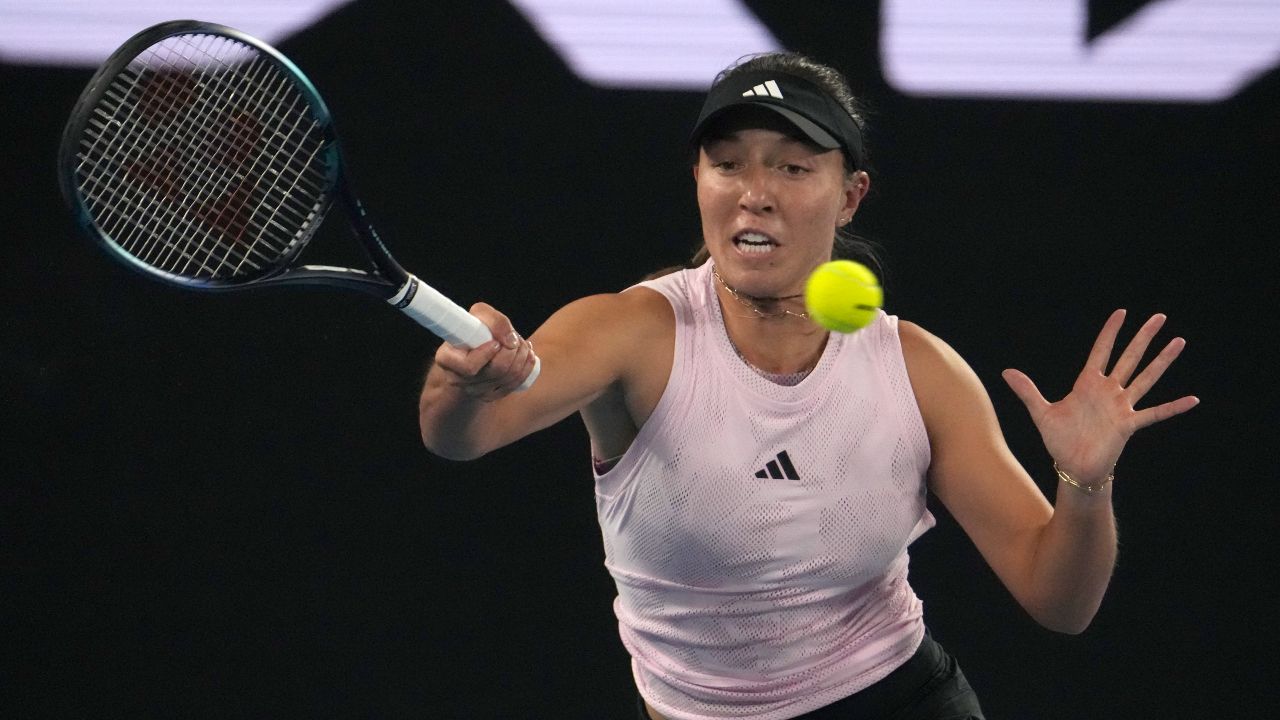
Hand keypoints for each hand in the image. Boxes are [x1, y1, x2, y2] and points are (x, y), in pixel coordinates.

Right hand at [432, 302, 536, 400]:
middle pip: (496, 371)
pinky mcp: (491, 396)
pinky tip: (526, 355)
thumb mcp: (479, 315)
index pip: (470, 366)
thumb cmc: (474, 329)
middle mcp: (458, 379)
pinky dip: (526, 367)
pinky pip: (516, 384)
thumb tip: (511, 341)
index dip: (487, 354)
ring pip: (509, 377)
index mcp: (447, 359)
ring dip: (522, 356)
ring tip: (520, 343)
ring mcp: (474, 391)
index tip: (496, 342)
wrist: (473, 347)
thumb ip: (494, 320)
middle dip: (513, 351)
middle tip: (515, 338)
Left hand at [1001, 309, 1198, 484]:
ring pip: (1145, 378)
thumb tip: (1006, 372)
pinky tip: (1193, 399)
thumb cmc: (1059, 440)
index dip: (1110, 332)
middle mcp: (1108, 391)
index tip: (1121, 312)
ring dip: (1162, 361)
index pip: (1102, 351)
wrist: (1072, 466)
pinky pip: (1155, 413)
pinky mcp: (1128, 425)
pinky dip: (1173, 407)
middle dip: (1143, 337)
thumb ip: (1027, 391)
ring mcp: (1121, 406)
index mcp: (1088, 384)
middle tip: (1160, 316)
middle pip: (1129, 357)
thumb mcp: (1041, 412)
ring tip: (1178, 341)